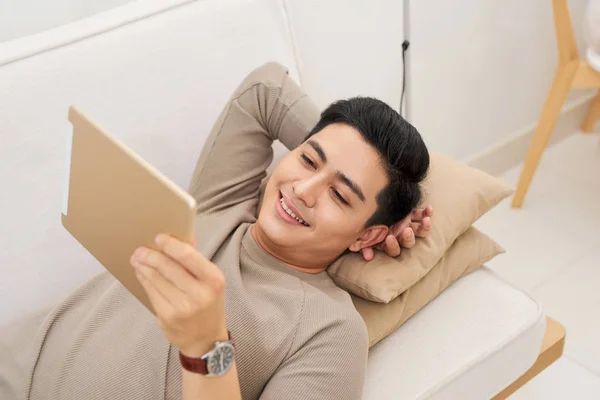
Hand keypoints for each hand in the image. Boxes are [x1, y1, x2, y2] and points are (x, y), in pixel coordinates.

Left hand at [130, 234, 227, 357]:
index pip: (188, 256)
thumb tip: (181, 237)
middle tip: (140, 250)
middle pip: (168, 267)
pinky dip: (144, 280)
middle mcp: (200, 294)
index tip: (158, 238)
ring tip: (137, 259)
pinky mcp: (167, 316)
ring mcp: (183, 307)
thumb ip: (196, 260)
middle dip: (151, 255)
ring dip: (143, 266)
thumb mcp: (210, 282)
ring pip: (156, 279)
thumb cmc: (208, 304)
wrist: (206, 339)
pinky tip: (141, 273)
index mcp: (214, 280)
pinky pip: (151, 292)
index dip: (170, 245)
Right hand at [361, 206, 432, 260]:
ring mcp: (407, 225)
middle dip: (408, 237)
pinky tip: (429, 210)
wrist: (369, 208)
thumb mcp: (360, 235)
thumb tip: (368, 257)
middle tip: (407, 231)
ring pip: (419, 231)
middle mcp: (399, 236)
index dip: (393, 246)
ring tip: (426, 221)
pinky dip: (426, 213)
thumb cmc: (364, 225)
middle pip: (408, 242)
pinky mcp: (411, 215)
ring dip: (424, 227)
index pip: (393, 250)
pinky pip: (421, 215)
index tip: (389, 238)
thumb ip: (363, 246)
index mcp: (387, 243)